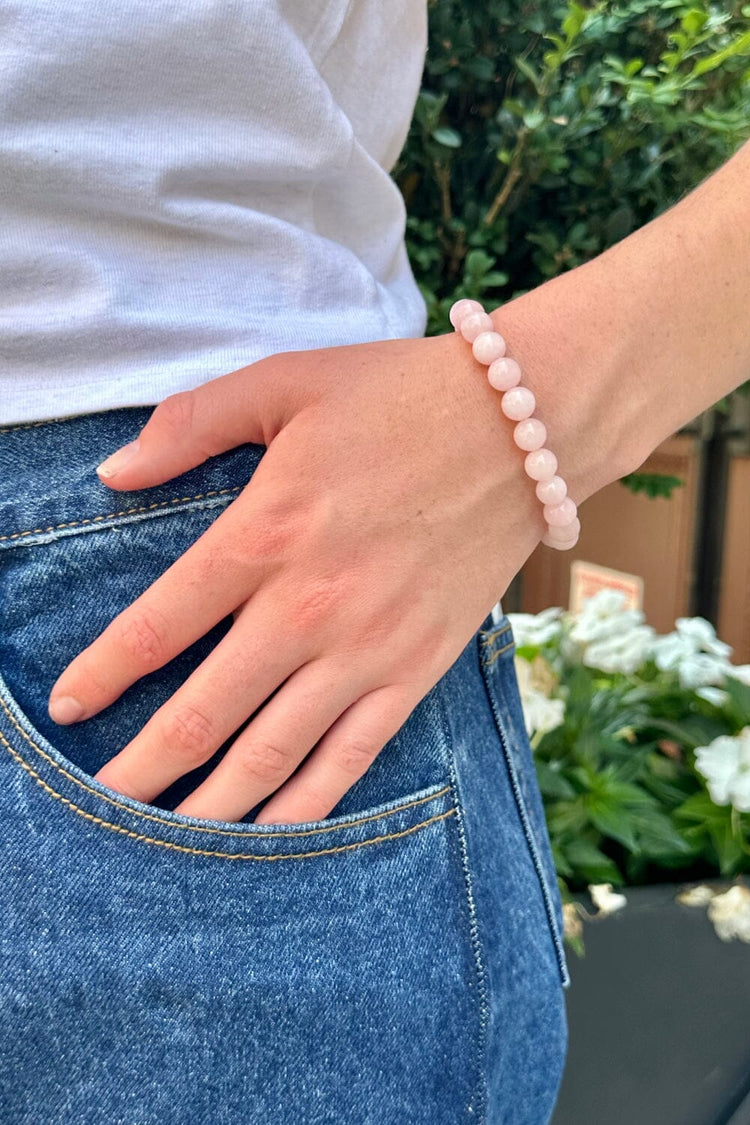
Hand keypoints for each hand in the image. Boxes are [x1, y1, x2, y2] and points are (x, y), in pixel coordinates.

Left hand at [47, 329, 544, 823]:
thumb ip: (191, 424)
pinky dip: (306, 803)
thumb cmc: (399, 398)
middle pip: (203, 710)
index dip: (102, 674)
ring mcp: (368, 648)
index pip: (158, 626)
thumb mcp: (285, 384)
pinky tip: (269, 833)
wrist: (522, 427)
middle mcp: (308, 606)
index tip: (67, 708)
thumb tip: (113, 472)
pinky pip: (352, 756)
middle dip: (141, 767)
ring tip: (166, 841)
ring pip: (272, 752)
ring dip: (213, 805)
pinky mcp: (417, 670)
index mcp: (265, 532)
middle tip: (99, 804)